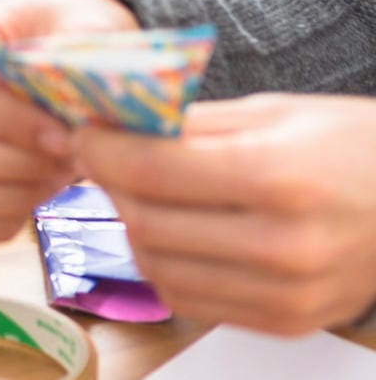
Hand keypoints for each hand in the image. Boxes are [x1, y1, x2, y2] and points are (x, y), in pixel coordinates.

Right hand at [0, 0, 136, 242]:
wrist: (74, 61)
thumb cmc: (75, 35)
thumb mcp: (87, 22)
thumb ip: (83, 44)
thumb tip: (85, 84)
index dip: (8, 120)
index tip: (66, 135)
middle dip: (19, 164)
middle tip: (72, 158)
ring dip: (14, 195)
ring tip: (59, 174)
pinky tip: (38, 200)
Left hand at [78, 94, 375, 334]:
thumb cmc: (349, 145)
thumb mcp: (273, 113)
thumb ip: (190, 124)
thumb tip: (111, 123)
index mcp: (278, 178)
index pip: (151, 171)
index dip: (101, 148)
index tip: (86, 129)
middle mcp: (281, 246)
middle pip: (145, 220)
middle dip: (108, 183)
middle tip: (101, 156)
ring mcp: (284, 294)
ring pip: (156, 266)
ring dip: (130, 225)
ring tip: (137, 191)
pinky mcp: (284, 322)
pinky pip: (189, 298)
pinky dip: (164, 264)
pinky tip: (172, 231)